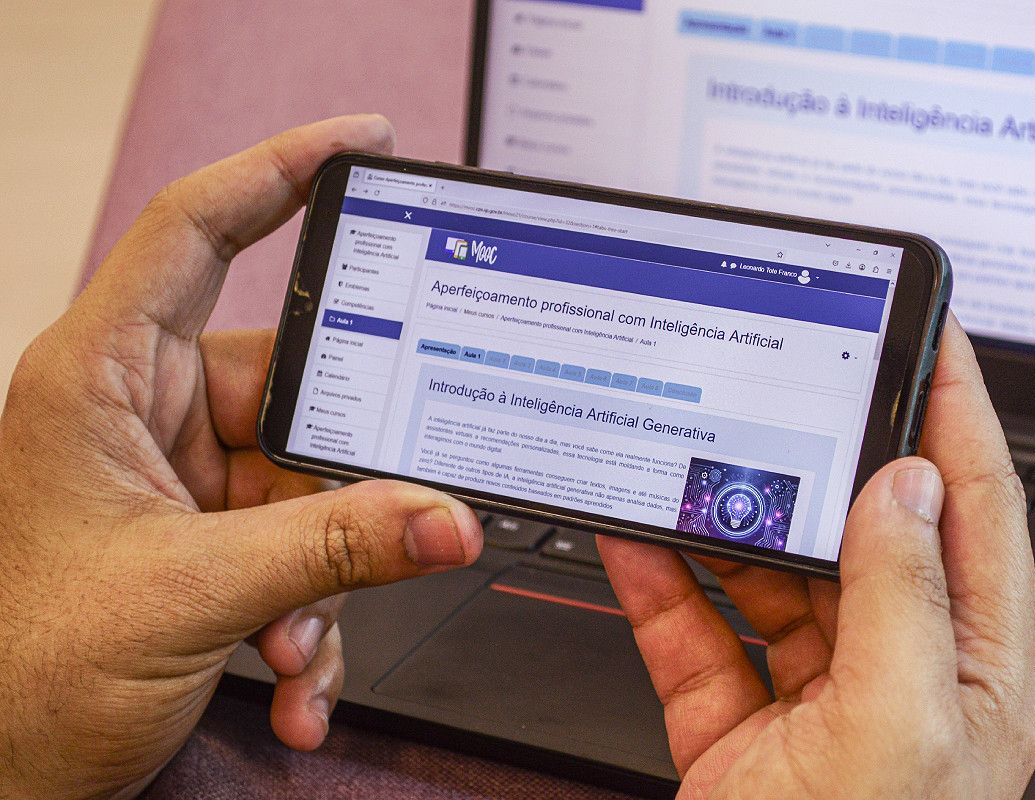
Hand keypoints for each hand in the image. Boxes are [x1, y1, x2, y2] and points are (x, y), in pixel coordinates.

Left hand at [0, 116, 482, 799]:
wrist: (6, 775)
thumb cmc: (18, 671)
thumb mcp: (188, 595)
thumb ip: (332, 549)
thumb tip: (443, 518)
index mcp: (103, 378)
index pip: (194, 229)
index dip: (278, 169)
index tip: (360, 141)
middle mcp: (146, 413)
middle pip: (295, 388)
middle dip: (341, 479)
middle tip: (392, 514)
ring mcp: (184, 478)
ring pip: (311, 480)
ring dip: (330, 572)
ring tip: (297, 638)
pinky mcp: (214, 535)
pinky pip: (304, 540)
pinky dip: (318, 610)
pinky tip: (297, 672)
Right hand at [599, 316, 1034, 798]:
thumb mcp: (902, 731)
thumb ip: (902, 599)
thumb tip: (900, 483)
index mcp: (967, 667)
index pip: (972, 507)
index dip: (956, 410)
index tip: (929, 332)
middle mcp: (894, 672)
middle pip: (857, 530)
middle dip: (816, 456)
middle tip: (780, 383)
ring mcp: (808, 696)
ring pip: (763, 575)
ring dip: (722, 518)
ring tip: (689, 457)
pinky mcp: (733, 722)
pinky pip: (693, 630)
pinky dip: (660, 581)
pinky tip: (636, 536)